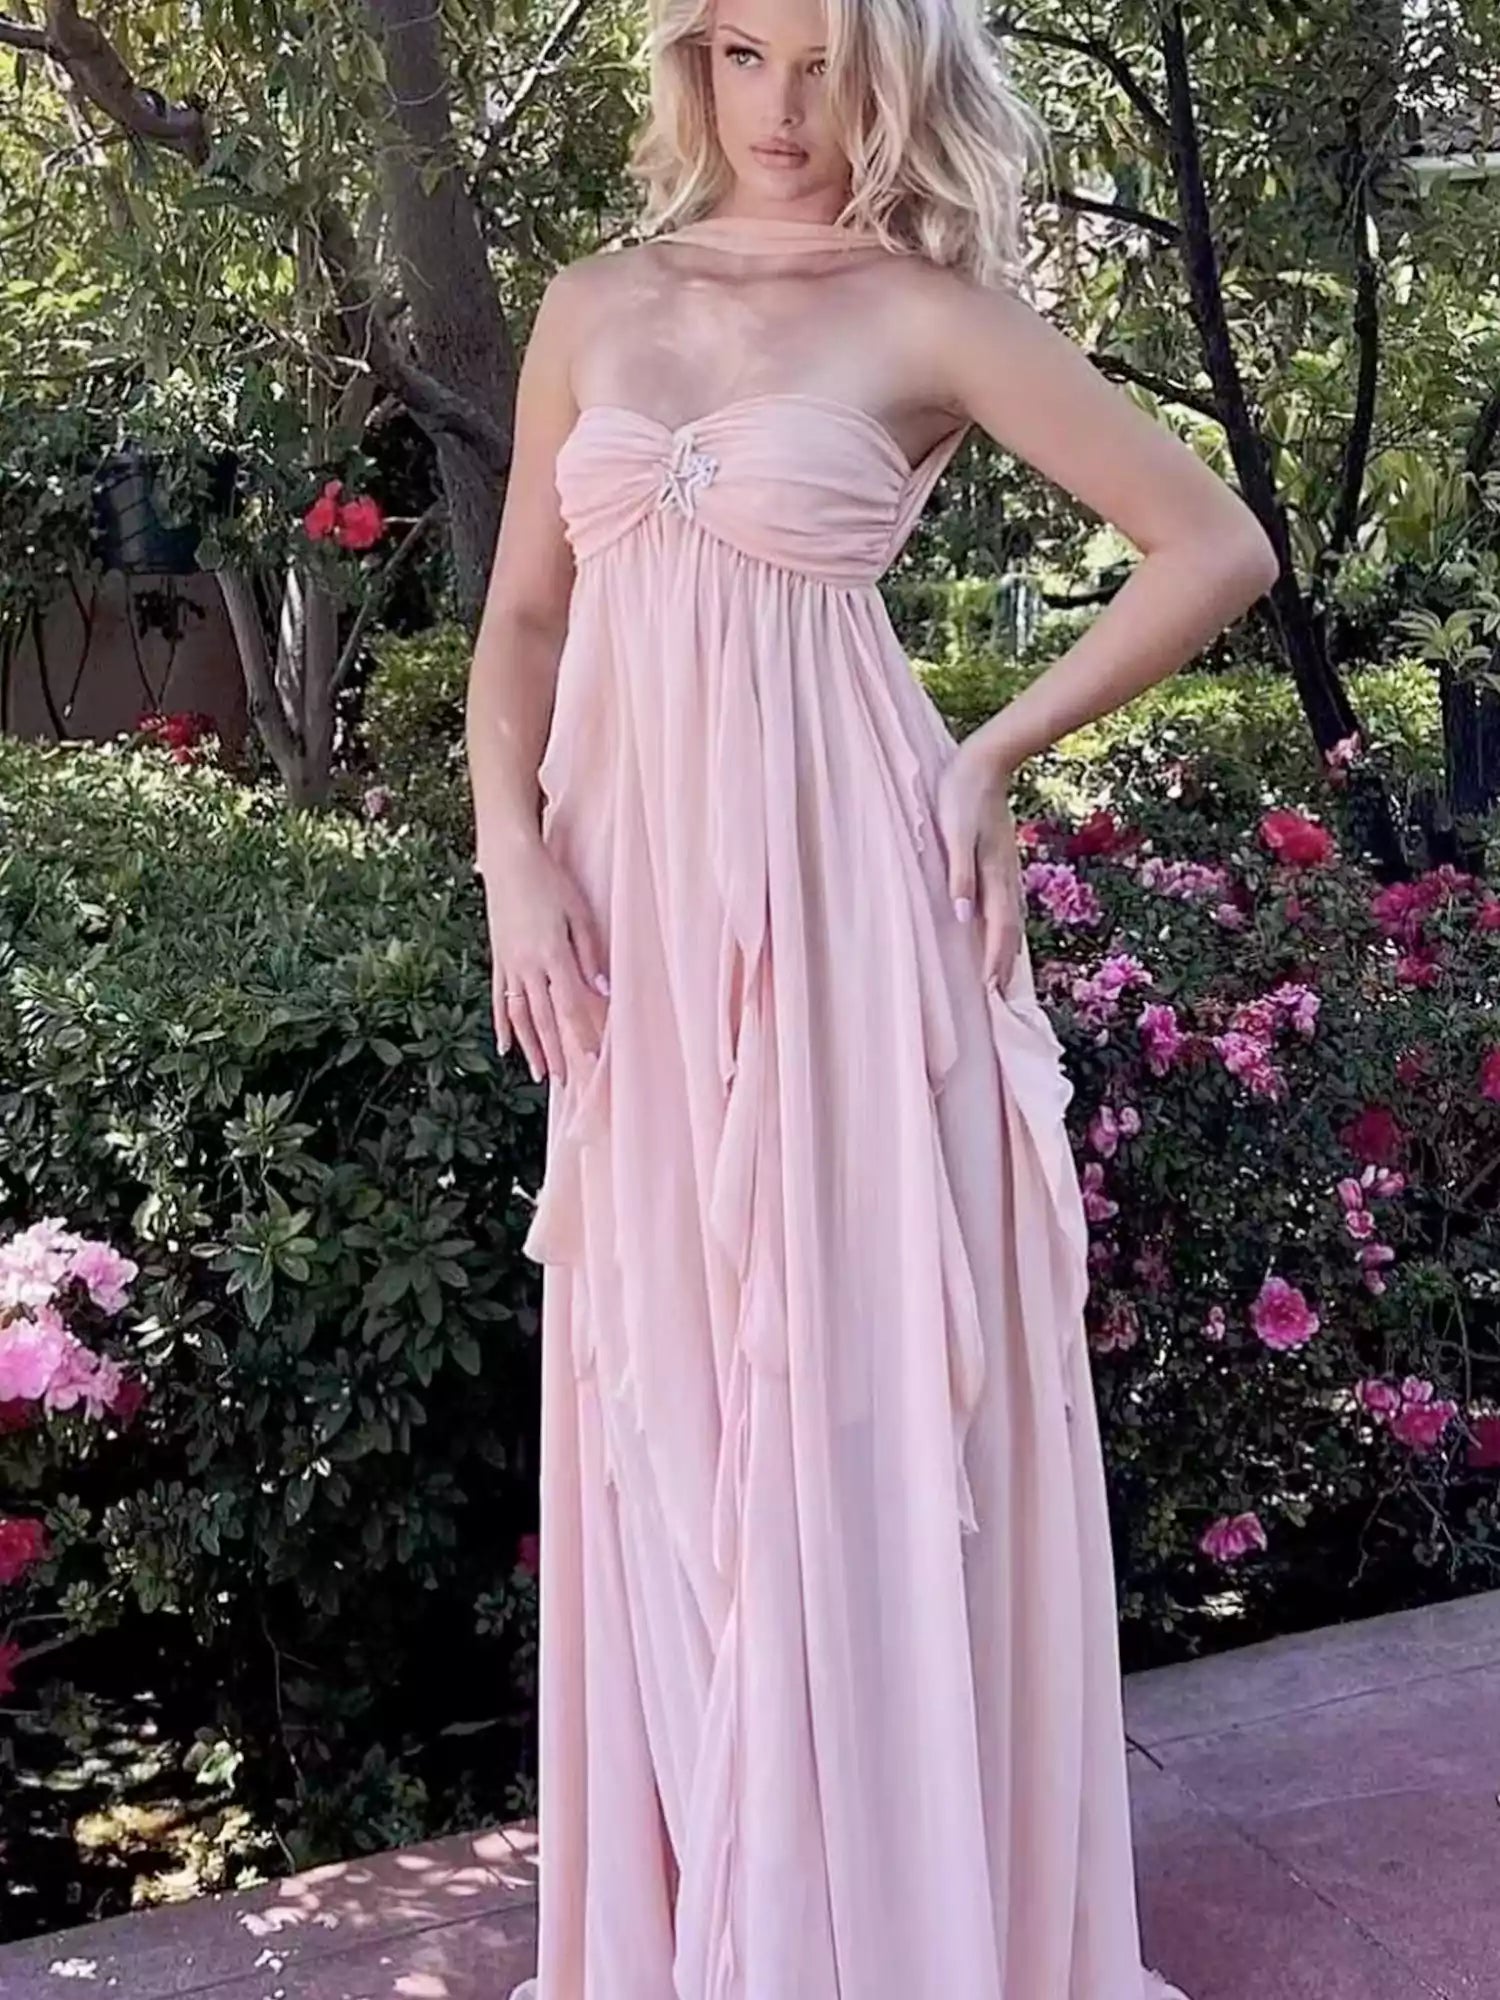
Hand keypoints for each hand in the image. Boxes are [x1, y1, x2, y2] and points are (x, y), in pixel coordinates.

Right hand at [482, 841, 609, 1085]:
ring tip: (539, 1074)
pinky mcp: (498, 959)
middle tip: (566, 1081)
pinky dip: (503, 1025)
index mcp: (552, 954)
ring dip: (530, 1048)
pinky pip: (500, 999)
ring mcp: (509, 964)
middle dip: (556, 1052)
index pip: (569, 1004)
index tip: (592, 1058)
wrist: (509, 860)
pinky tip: (505, 1046)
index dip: (580, 1033)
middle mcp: (528, 966)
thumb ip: (590, 953)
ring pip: (519, 1016)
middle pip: (543, 1019)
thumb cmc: (550, 882)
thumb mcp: (578, 913)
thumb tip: (602, 989)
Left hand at [934, 736, 1023, 993]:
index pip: (998, 928)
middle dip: (1006, 961)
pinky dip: (1009, 922)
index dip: (995, 959)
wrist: (987, 759)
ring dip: (1009, 944)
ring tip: (1007, 970)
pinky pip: (1009, 899)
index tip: (990, 990)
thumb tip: (961, 917)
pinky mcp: (1002, 855)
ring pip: (1013, 914)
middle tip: (1001, 994)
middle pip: (1011, 927)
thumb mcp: (954, 834)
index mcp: (994, 873)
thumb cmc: (961, 794)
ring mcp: (1007, 865)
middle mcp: (1005, 874)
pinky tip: (1004, 924)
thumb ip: (959, 875)